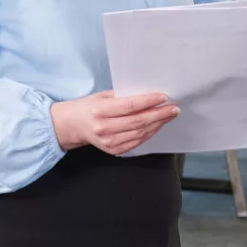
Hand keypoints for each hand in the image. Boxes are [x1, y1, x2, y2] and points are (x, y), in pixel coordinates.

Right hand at [50, 91, 179, 155]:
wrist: (73, 125)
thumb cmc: (88, 106)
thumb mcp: (102, 96)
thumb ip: (122, 96)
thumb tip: (147, 95)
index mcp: (100, 110)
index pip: (129, 106)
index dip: (148, 102)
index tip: (163, 97)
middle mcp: (104, 127)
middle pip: (138, 122)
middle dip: (159, 114)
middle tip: (173, 108)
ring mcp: (109, 142)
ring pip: (140, 134)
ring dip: (157, 124)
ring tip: (169, 115)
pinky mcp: (113, 150)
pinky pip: (137, 142)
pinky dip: (149, 133)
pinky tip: (156, 125)